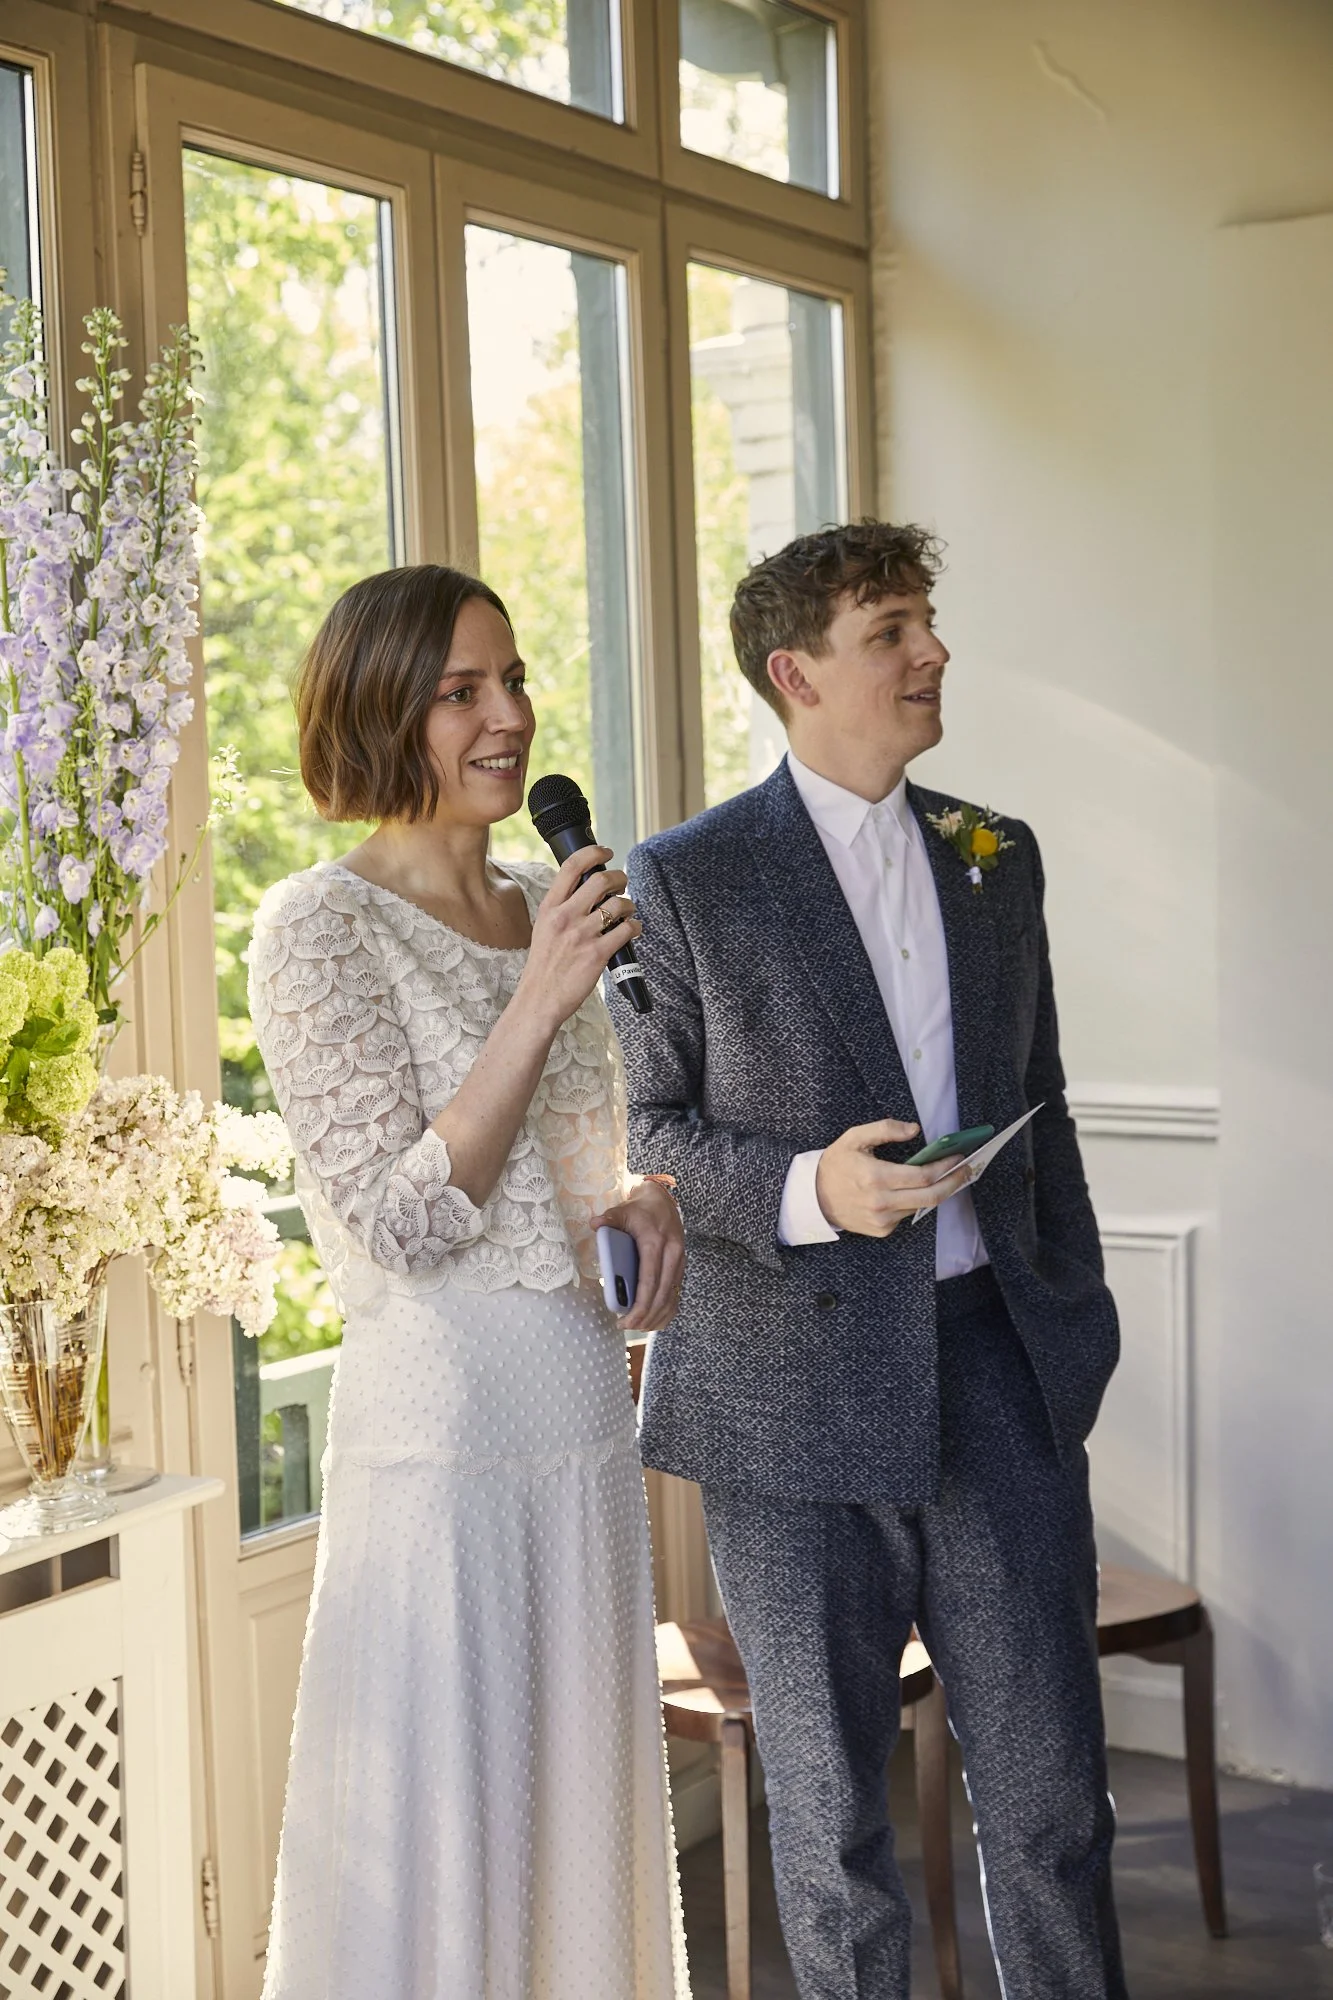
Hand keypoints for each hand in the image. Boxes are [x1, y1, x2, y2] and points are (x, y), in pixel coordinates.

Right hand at [516, 845, 642, 1032]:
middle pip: (601, 880)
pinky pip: (627, 929)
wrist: (540, 999)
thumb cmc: (544, 966)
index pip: (571, 866)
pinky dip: (635, 926)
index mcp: (550, 908)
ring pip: (618, 904)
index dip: (593, 852)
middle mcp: (565, 917)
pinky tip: (633, 929)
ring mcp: (582, 935)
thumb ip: (561, 908)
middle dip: (619, 877)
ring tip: (627, 911)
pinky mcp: (598, 954)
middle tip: (622, 883)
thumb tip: (586, 888)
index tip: (605, 852)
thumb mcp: (544, 929)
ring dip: (629, 904)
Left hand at [593, 1180, 684, 1333]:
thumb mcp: (622, 1210)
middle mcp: (672, 1254)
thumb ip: (609, 1218)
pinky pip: (677, 1294)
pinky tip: (655, 1321)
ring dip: (657, 1317)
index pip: (650, 1281)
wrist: (663, 1201)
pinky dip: (667, 1311)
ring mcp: (679, 1262)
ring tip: (638, 1326)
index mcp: (656, 1243)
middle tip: (627, 1326)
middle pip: (662, 1294)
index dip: (640, 1305)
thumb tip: (594, 1224)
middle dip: (646, 1316)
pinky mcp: (681, 1267)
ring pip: (672, 1297)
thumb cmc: (639, 1209)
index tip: (626, 1319)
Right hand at [814, 1118, 973, 1238]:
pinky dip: (915, 1202)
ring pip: (920, 1206)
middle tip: (968, 1170)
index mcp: (875, 1177)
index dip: (945, 1167)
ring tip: (949, 1177)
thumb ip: (885, 1129)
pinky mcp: (881, 1230)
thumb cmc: (836, 1164)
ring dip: (936, 1191)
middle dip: (954, 1183)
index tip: (959, 1156)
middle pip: (930, 1197)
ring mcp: (882, 1220)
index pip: (922, 1176)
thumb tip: (914, 1130)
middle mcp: (880, 1202)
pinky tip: (917, 1190)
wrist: (813, 1197)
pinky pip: (907, 1215)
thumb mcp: (854, 1137)